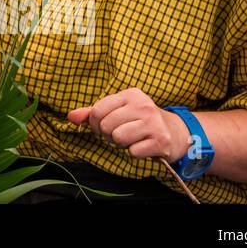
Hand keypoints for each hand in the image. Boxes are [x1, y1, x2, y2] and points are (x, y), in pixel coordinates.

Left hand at [67, 88, 190, 162]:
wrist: (176, 133)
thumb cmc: (140, 121)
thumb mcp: (119, 110)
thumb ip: (93, 113)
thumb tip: (70, 116)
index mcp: (130, 94)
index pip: (98, 110)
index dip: (95, 123)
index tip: (103, 127)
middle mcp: (143, 105)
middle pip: (107, 126)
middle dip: (109, 135)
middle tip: (121, 134)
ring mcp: (153, 123)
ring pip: (118, 138)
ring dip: (121, 144)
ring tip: (132, 139)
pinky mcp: (161, 141)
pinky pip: (133, 152)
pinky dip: (134, 153)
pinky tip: (143, 146)